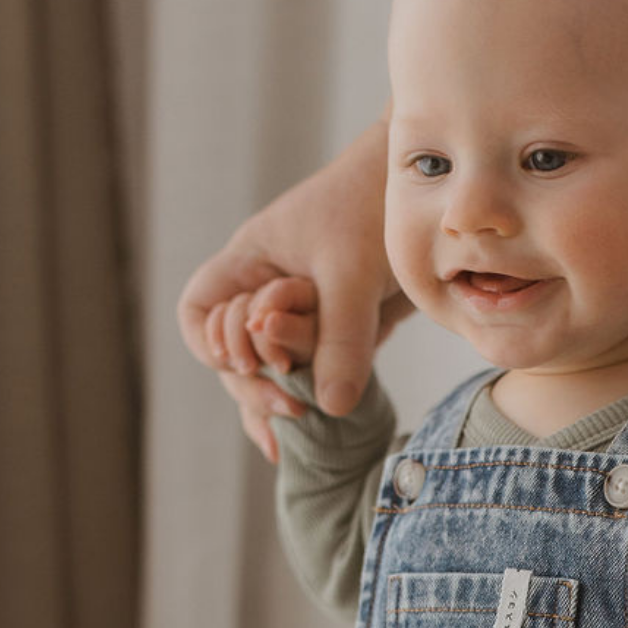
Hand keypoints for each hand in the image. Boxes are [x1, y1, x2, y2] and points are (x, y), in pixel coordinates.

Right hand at [176, 117, 414, 465]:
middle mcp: (267, 291)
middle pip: (232, 353)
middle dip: (251, 384)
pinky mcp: (340, 329)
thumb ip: (341, 336)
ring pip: (270, 369)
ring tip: (288, 442)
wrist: (428, 185)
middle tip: (290, 407)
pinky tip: (314, 434)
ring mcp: (302, 313)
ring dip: (275, 402)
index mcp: (251, 263)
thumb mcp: (353, 272)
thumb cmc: (373, 206)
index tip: (249, 363)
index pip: (200, 311)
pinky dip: (312, 401)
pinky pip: (314, 372)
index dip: (213, 345)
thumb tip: (331, 409)